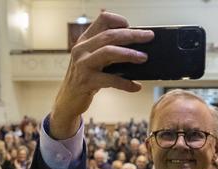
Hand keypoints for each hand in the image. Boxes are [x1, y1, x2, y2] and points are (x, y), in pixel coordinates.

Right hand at [50, 12, 152, 139]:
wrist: (68, 99)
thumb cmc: (85, 77)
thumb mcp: (92, 59)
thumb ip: (106, 49)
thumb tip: (135, 46)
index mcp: (85, 40)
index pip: (102, 20)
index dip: (118, 20)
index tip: (131, 26)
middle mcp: (82, 49)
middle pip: (110, 35)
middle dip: (132, 35)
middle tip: (148, 37)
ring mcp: (83, 65)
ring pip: (108, 52)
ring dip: (129, 54)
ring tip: (143, 58)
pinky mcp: (86, 81)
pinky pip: (110, 80)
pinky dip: (125, 83)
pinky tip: (135, 86)